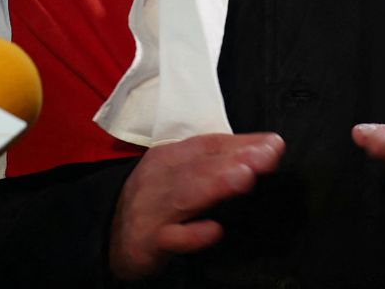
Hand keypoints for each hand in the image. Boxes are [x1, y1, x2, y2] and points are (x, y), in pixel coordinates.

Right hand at [107, 132, 283, 279]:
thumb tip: (266, 148)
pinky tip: (214, 231)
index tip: (273, 144)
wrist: (111, 235)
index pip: (209, 145)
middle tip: (265, 157)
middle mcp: (162, 178)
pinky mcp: (148, 241)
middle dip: (233, 160)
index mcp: (171, 157)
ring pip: (186, 196)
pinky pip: (171, 238)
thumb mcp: (183, 172)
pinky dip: (192, 235)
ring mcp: (154, 210)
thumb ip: (222, 161)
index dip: (241, 143)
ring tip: (244, 178)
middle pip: (200, 166)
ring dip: (215, 185)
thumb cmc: (156, 200)